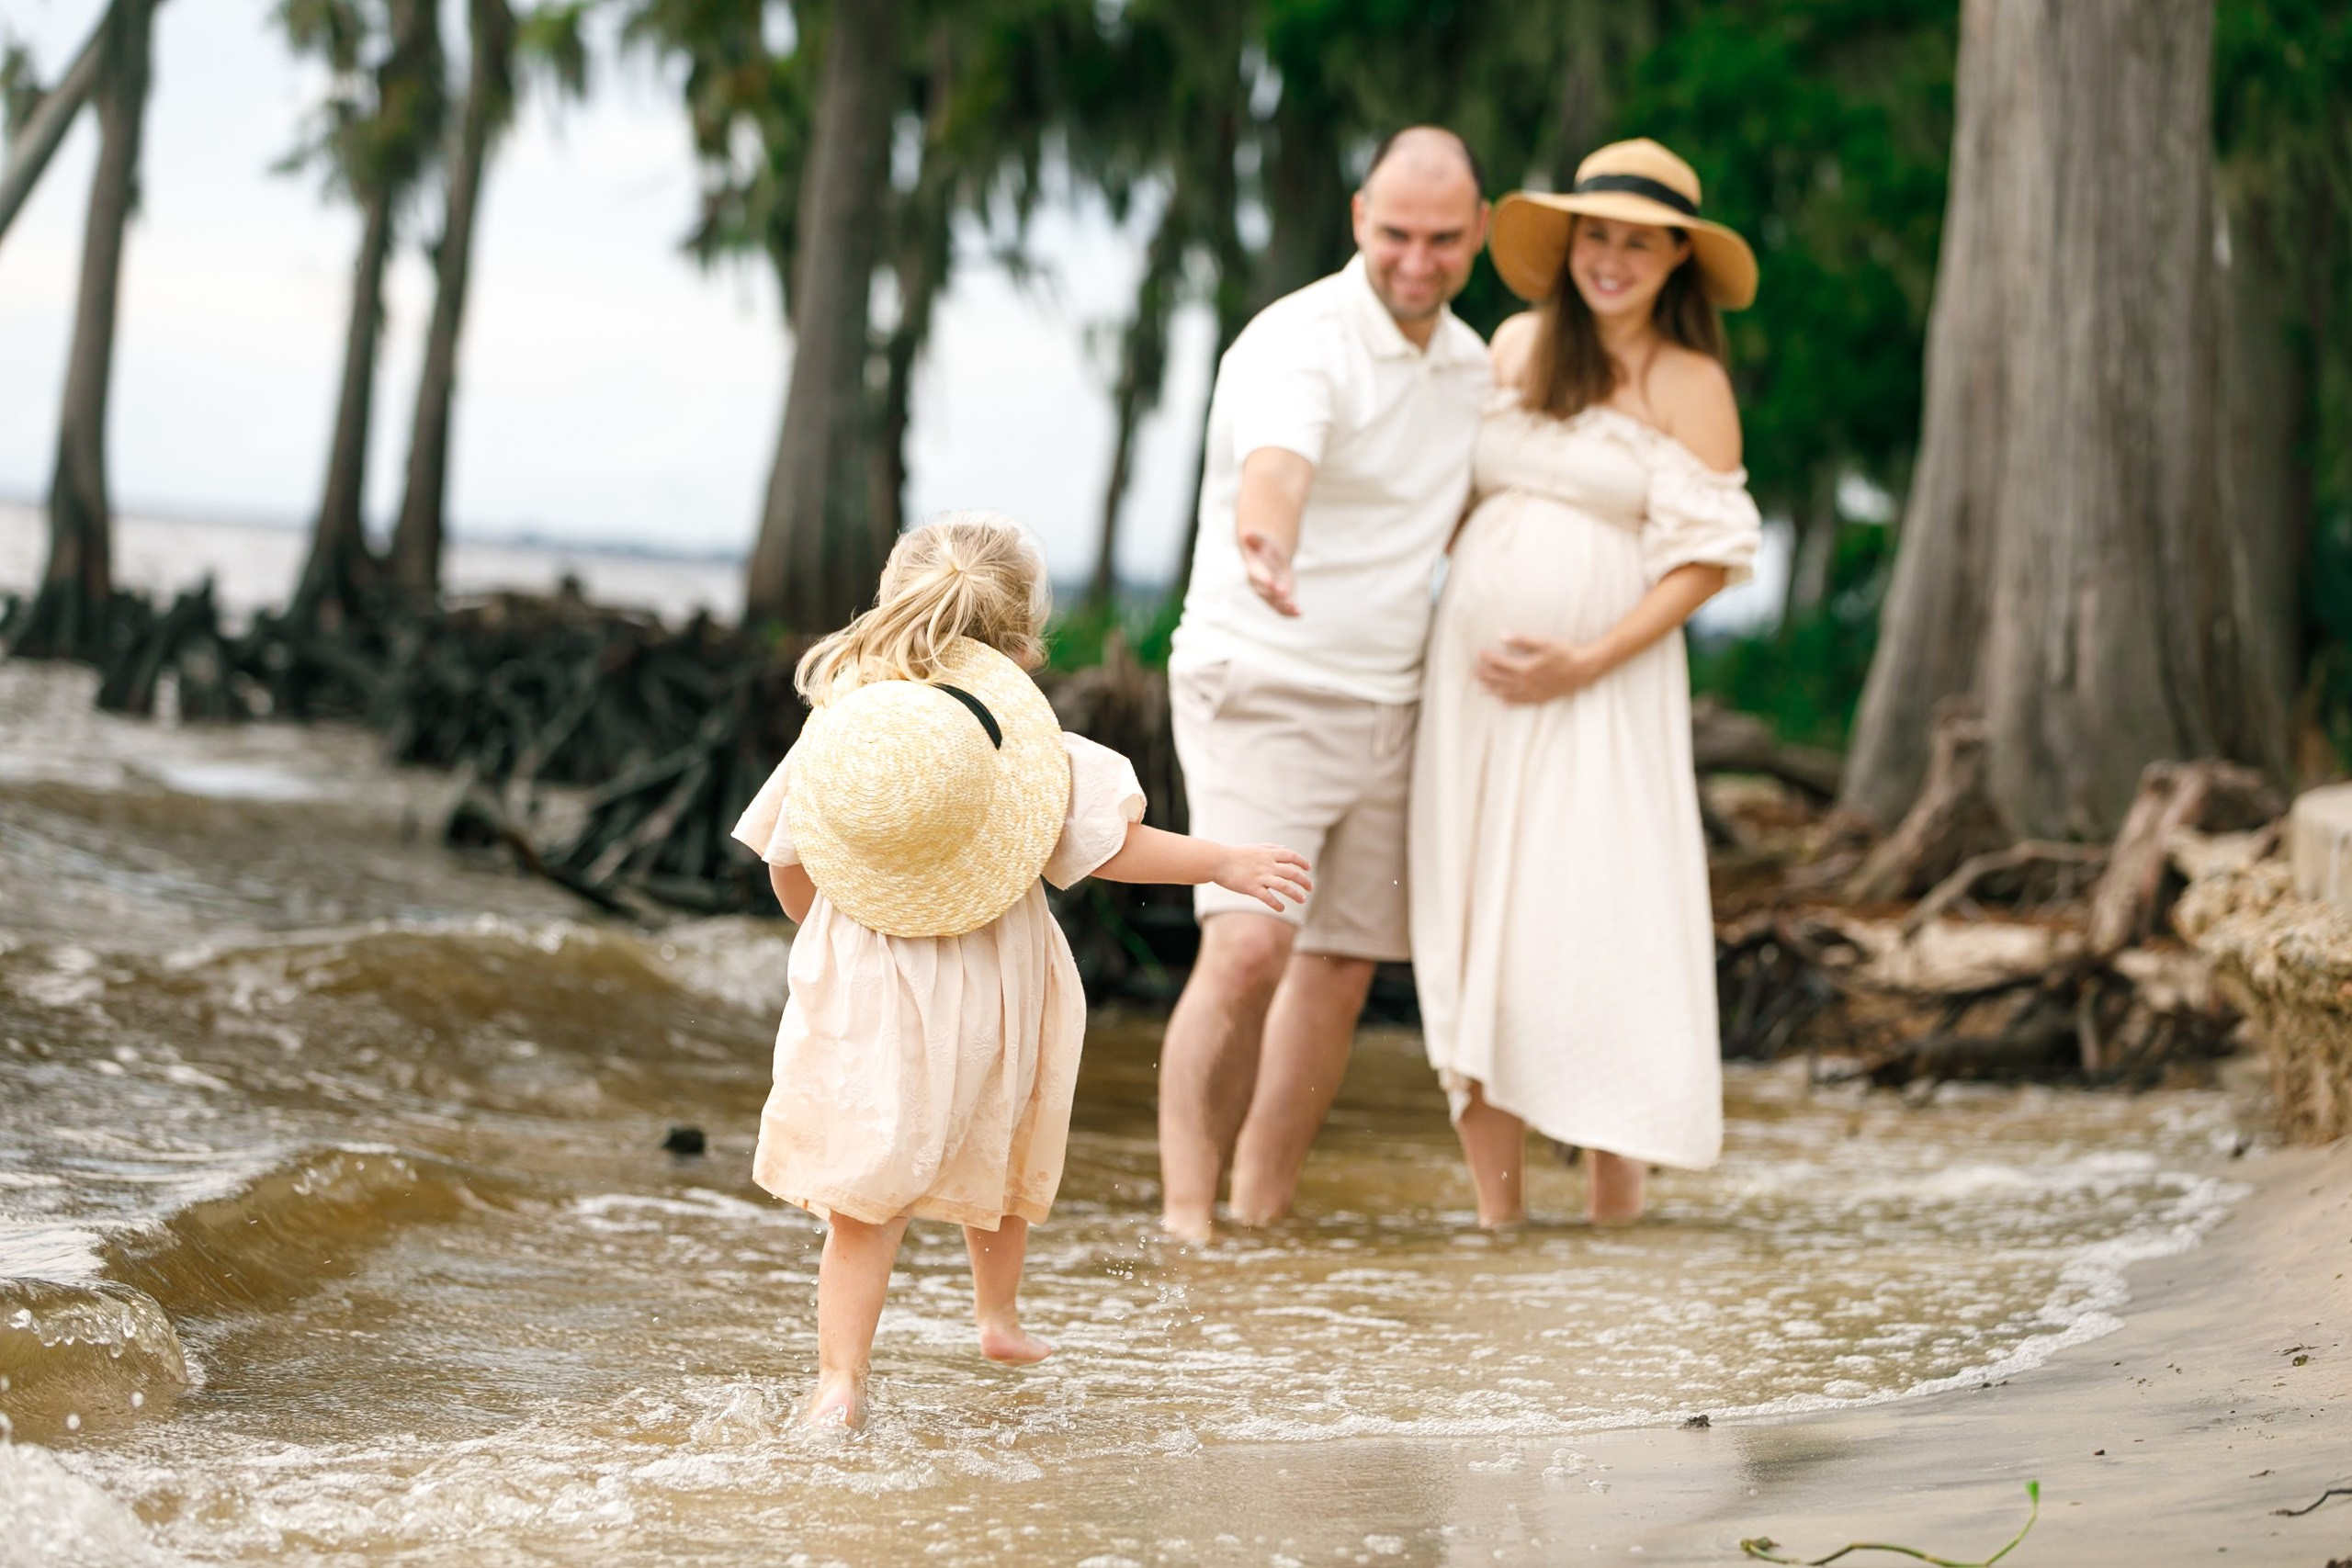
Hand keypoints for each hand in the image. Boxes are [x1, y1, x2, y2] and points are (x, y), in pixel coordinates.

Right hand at [1212, 843, 1312, 912]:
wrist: (1218, 861)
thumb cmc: (1236, 854)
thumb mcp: (1255, 847)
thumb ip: (1271, 847)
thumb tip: (1285, 848)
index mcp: (1268, 854)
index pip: (1291, 856)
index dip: (1302, 862)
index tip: (1308, 868)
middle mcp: (1267, 865)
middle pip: (1292, 873)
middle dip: (1304, 881)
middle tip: (1310, 888)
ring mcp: (1260, 877)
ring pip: (1283, 886)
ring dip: (1295, 894)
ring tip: (1302, 900)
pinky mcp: (1251, 888)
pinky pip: (1268, 898)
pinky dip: (1276, 904)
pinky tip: (1282, 909)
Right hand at [1240, 531, 1299, 616]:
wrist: (1268, 558)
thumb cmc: (1262, 547)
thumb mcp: (1259, 540)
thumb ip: (1253, 538)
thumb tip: (1246, 533)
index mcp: (1254, 570)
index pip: (1258, 576)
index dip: (1264, 579)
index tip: (1272, 583)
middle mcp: (1260, 585)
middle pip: (1266, 593)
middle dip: (1275, 595)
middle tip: (1285, 595)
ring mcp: (1270, 594)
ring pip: (1275, 604)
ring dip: (1284, 607)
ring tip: (1295, 610)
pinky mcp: (1280, 599)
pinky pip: (1283, 609)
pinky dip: (1291, 613)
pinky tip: (1300, 613)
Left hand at [1475, 634, 1610, 704]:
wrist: (1584, 669)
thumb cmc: (1565, 653)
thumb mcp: (1544, 642)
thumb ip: (1522, 640)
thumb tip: (1502, 635)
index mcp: (1526, 668)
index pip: (1501, 663)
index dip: (1489, 658)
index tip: (1479, 653)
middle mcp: (1527, 683)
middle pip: (1502, 680)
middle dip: (1487, 676)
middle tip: (1475, 673)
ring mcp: (1534, 692)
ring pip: (1509, 692)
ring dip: (1494, 690)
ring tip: (1482, 689)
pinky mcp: (1542, 698)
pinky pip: (1522, 702)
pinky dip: (1511, 702)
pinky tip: (1503, 703)